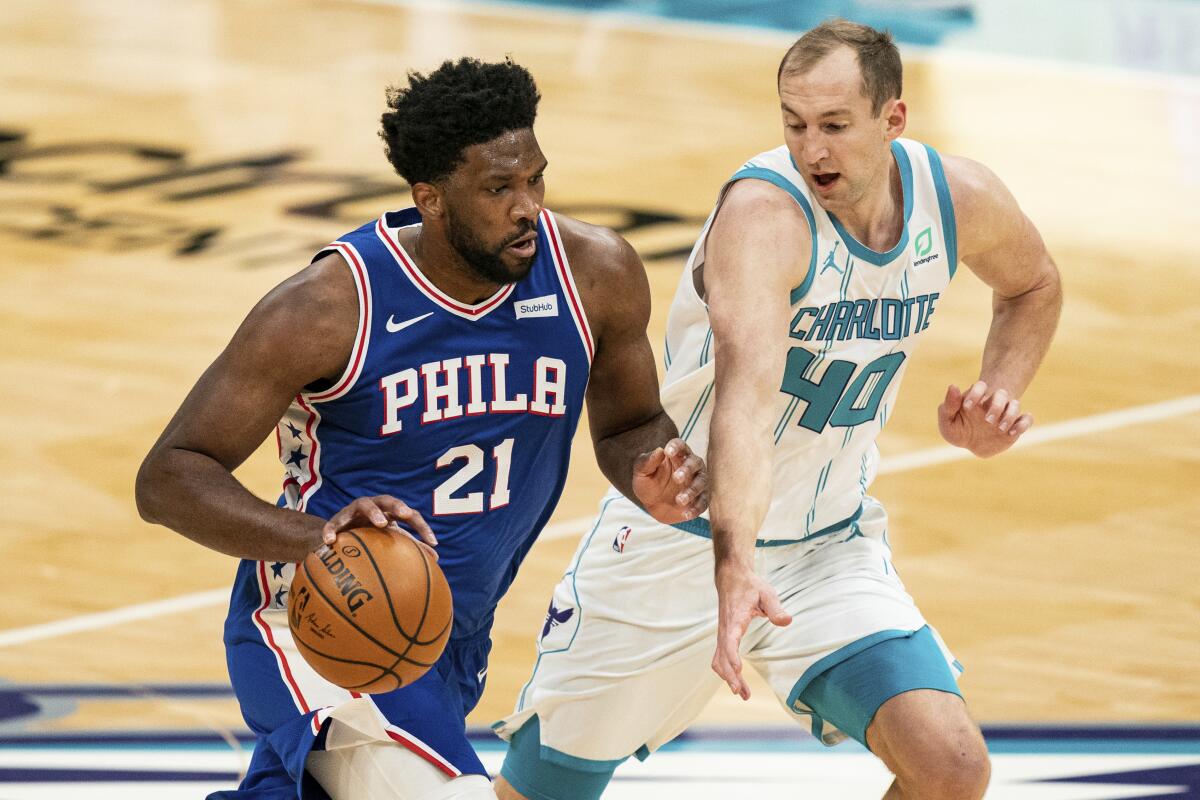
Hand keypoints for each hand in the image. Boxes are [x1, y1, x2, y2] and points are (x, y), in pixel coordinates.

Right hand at [321, 495, 437, 559]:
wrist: (341, 533)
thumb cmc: (372, 535)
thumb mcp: (391, 538)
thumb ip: (411, 544)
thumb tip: (437, 557)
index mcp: (390, 512)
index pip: (411, 515)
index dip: (422, 527)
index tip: (433, 542)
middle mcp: (374, 506)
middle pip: (388, 500)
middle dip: (398, 505)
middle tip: (406, 514)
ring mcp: (354, 510)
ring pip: (364, 504)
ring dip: (374, 512)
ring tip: (380, 523)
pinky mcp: (336, 519)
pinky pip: (333, 524)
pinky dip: (331, 530)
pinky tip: (330, 541)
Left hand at [631, 438, 707, 523]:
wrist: (653, 506)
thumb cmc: (648, 484)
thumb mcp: (641, 473)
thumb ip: (647, 462)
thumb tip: (659, 450)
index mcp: (676, 456)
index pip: (680, 445)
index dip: (676, 446)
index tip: (668, 451)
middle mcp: (691, 466)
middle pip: (695, 462)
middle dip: (687, 469)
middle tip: (676, 478)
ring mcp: (697, 482)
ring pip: (701, 483)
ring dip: (692, 491)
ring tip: (679, 500)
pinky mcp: (701, 499)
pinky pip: (702, 502)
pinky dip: (696, 508)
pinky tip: (686, 514)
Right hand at [711, 562, 791, 699]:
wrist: (731, 578)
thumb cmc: (750, 586)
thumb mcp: (767, 594)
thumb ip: (776, 609)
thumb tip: (787, 621)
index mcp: (734, 619)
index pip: (730, 641)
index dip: (733, 656)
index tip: (739, 670)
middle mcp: (725, 629)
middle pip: (722, 657)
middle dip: (731, 676)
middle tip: (743, 693)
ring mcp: (722, 634)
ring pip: (718, 660)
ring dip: (727, 677)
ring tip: (742, 693)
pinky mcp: (723, 636)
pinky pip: (719, 657)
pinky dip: (725, 671)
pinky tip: (735, 680)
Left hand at [938, 381, 1033, 457]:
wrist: (972, 445)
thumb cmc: (958, 429)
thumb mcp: (948, 421)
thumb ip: (948, 405)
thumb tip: (953, 386)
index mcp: (977, 398)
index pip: (980, 385)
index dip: (976, 393)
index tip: (967, 407)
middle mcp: (993, 403)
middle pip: (1001, 394)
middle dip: (996, 406)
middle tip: (987, 421)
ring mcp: (1006, 413)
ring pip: (1015, 405)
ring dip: (1010, 415)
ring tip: (999, 429)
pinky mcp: (1016, 425)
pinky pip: (1027, 419)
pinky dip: (1022, 424)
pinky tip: (1011, 433)